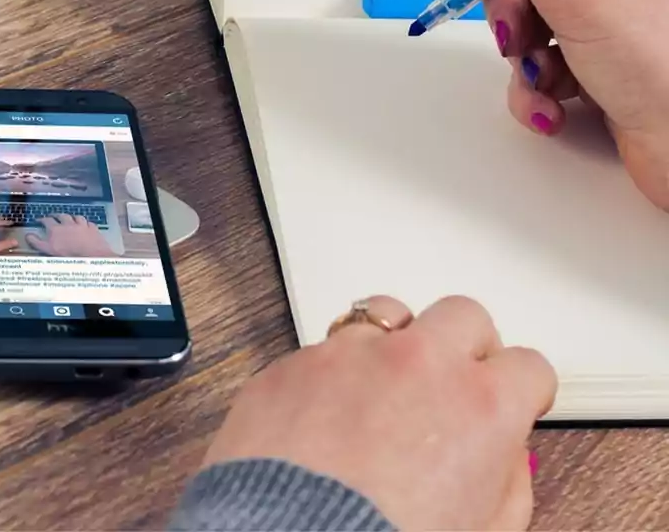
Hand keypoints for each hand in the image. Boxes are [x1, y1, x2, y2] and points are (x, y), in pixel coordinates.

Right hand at [26, 214, 114, 256]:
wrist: (90, 255)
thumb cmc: (69, 254)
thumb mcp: (48, 250)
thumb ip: (37, 242)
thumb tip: (28, 236)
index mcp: (56, 229)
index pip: (46, 220)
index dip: (42, 219)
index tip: (39, 220)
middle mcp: (69, 224)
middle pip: (61, 216)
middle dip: (56, 215)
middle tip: (54, 216)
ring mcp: (82, 225)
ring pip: (76, 217)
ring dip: (72, 217)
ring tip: (70, 218)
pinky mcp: (92, 229)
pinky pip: (89, 223)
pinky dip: (86, 223)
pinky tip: (86, 225)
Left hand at [202, 296, 555, 530]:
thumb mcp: (484, 530)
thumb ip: (506, 481)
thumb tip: (502, 456)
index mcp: (480, 405)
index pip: (529, 366)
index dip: (522, 389)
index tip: (512, 398)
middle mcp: (418, 363)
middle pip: (463, 316)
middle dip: (465, 346)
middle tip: (453, 382)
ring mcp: (350, 355)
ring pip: (386, 314)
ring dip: (395, 342)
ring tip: (385, 384)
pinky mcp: (293, 363)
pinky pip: (322, 349)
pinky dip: (332, 373)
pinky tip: (326, 412)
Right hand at [445, 0, 668, 210]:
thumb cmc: (665, 68)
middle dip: (510, 8)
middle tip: (513, 34)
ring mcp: (613, 16)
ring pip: (530, 18)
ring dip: (522, 56)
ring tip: (542, 79)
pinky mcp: (601, 61)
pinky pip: (543, 61)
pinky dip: (537, 87)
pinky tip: (553, 107)